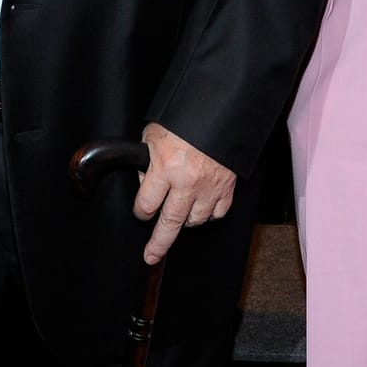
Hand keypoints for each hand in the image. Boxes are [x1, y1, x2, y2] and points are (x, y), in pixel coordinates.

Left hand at [132, 121, 235, 264]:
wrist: (221, 110)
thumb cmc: (185, 120)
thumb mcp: (154, 135)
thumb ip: (146, 161)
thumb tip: (144, 181)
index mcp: (165, 166)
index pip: (147, 204)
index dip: (140, 211)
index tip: (141, 212)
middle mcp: (187, 181)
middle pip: (170, 223)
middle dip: (158, 243)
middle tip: (151, 255)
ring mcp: (209, 186)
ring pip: (195, 220)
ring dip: (185, 221)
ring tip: (179, 216)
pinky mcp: (226, 186)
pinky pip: (218, 212)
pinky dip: (209, 214)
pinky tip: (202, 208)